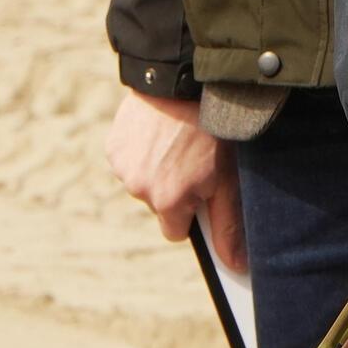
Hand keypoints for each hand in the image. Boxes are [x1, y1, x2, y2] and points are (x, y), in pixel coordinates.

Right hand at [106, 89, 245, 271]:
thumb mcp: (228, 177)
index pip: (176, 231)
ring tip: (177, 139)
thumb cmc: (212, 130)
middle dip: (174, 189)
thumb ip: (227, 224)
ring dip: (157, 168)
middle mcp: (139, 189)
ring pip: (143, 181)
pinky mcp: (113, 146)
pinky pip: (129, 160)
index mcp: (167, 202)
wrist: (182, 81)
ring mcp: (122, 167)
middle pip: (159, 205)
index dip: (190, 213)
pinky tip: (159, 130)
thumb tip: (234, 266)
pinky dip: (141, 150)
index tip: (202, 192)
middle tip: (194, 157)